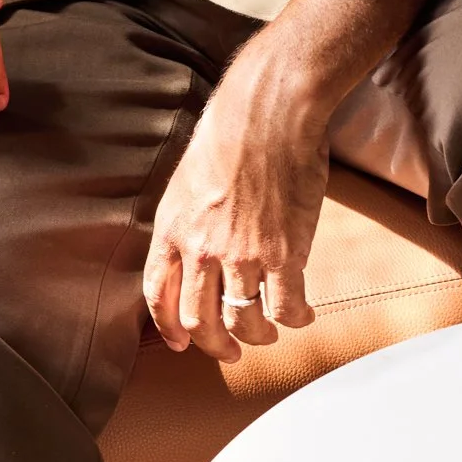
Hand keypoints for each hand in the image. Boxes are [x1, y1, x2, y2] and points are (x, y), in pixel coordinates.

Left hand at [143, 0, 432, 361]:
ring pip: (244, 324)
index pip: (158, 293)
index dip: (168, 326)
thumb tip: (196, 244)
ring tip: (269, 332)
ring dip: (258, 337)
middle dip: (215, 346)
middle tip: (231, 351)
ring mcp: (243, 256)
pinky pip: (287, 309)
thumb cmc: (231, 129)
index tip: (179, 342)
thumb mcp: (189, 175)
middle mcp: (202, 249)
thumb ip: (189, 216)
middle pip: (199, 322)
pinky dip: (296, 320)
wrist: (269, 110)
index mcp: (173, 226)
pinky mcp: (284, 255)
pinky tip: (303, 315)